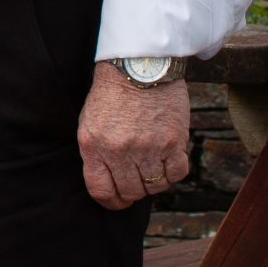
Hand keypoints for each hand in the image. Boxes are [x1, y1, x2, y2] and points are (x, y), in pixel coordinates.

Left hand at [77, 63, 190, 209]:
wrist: (138, 65)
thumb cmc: (112, 94)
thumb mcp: (90, 123)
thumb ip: (97, 155)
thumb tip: (110, 185)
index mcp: (93, 145)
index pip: (101, 192)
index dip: (111, 201)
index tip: (119, 199)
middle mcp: (119, 150)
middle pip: (130, 192)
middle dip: (134, 191)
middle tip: (139, 178)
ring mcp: (147, 147)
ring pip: (154, 187)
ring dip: (155, 181)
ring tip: (153, 164)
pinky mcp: (172, 140)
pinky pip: (177, 174)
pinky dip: (173, 172)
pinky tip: (168, 159)